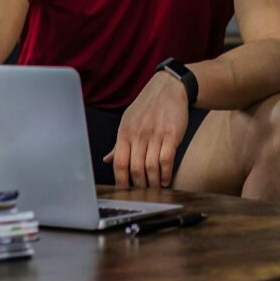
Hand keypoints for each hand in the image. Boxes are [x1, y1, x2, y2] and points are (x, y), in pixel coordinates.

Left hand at [103, 72, 188, 188]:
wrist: (169, 87)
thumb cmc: (147, 106)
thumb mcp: (129, 120)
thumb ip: (120, 143)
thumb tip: (107, 160)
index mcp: (125, 132)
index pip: (119, 163)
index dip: (121, 182)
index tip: (125, 192)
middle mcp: (139, 134)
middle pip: (135, 169)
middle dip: (139, 186)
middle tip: (143, 193)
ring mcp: (156, 134)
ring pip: (151, 167)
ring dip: (153, 182)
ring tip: (155, 188)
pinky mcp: (172, 134)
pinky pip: (167, 159)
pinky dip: (166, 174)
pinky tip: (166, 179)